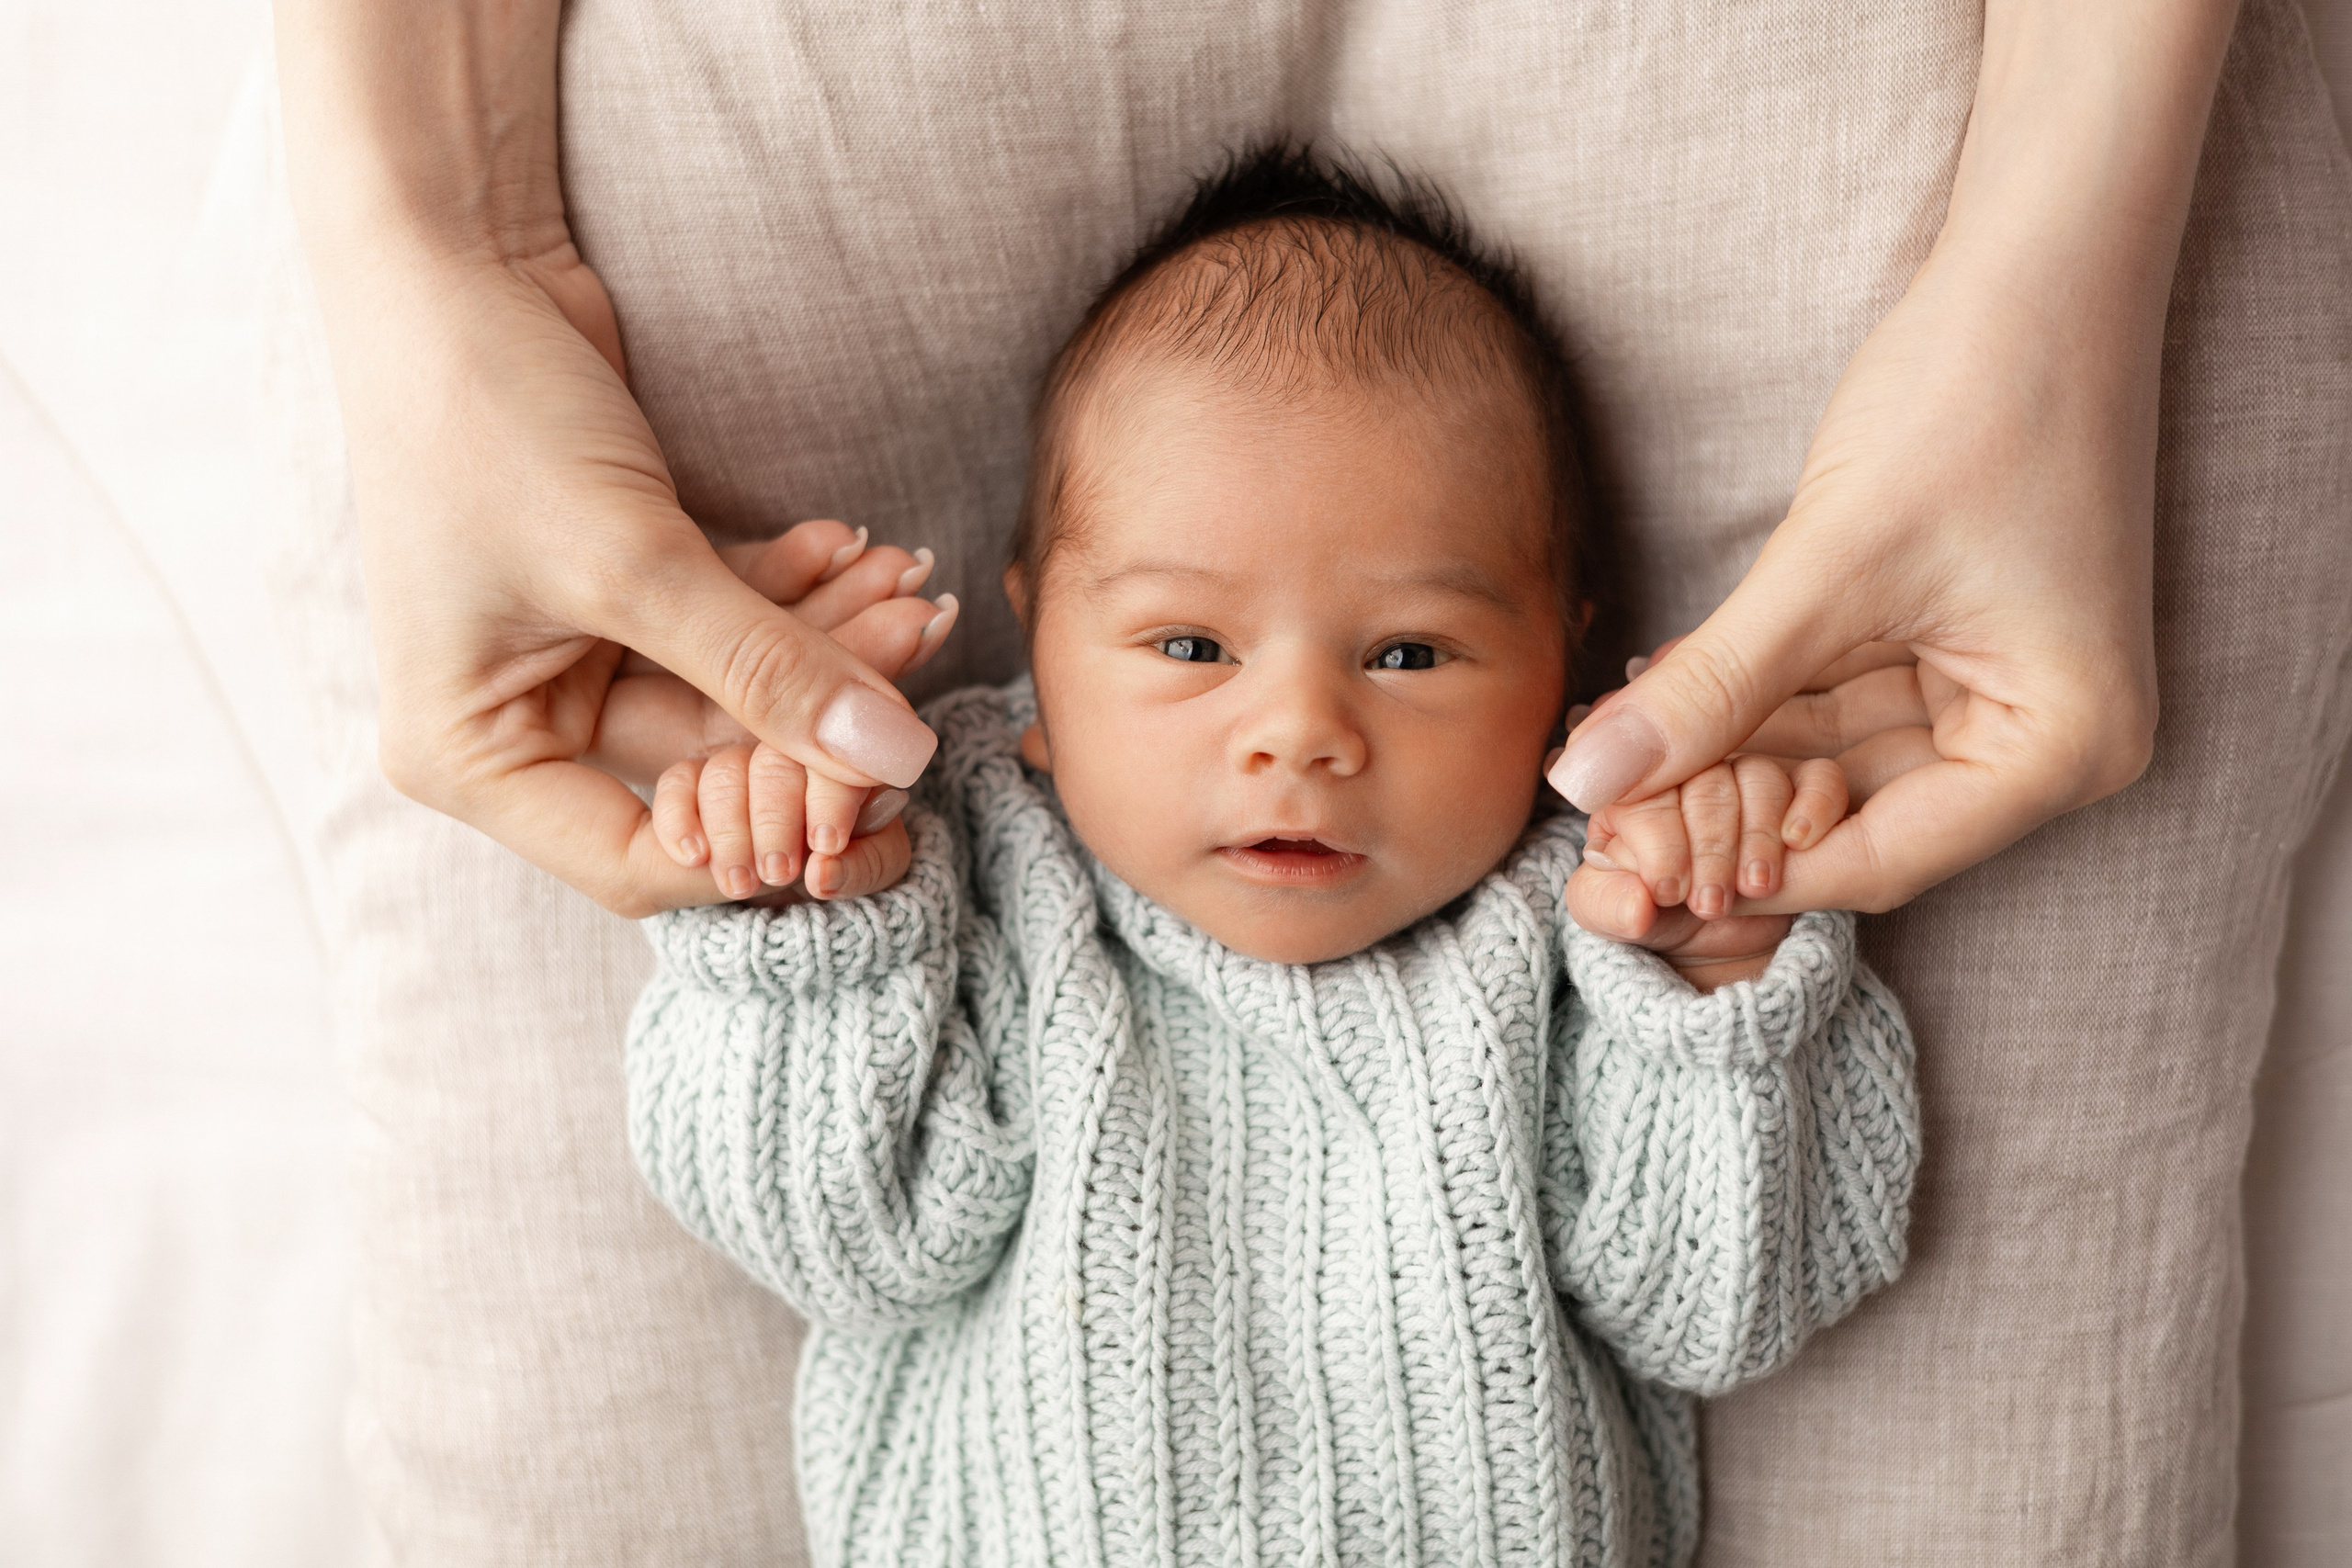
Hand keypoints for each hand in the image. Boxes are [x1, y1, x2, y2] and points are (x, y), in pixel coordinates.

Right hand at [278, 1, 948, 919]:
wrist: (453, 261)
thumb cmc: (488, 414)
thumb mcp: (633, 560)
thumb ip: (768, 669)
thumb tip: (897, 760)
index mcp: (470, 757)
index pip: (642, 861)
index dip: (764, 841)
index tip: (881, 810)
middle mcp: (517, 722)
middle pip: (706, 763)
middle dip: (818, 710)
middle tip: (921, 646)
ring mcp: (573, 654)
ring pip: (734, 688)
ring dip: (827, 640)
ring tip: (913, 587)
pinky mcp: (623, 588)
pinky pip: (729, 621)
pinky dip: (796, 589)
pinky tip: (862, 548)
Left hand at [1542, 0, 2238, 913]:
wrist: (2033, 271)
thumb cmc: (1976, 398)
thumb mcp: (1830, 564)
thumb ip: (1710, 685)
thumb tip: (1583, 783)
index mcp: (2063, 750)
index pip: (1878, 857)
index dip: (1745, 867)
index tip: (1627, 870)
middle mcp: (2045, 742)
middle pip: (1851, 814)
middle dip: (1722, 805)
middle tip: (1597, 805)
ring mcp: (1999, 694)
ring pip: (1827, 760)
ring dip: (1722, 751)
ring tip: (1604, 749)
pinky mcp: (1950, 647)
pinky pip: (1832, 700)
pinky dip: (1749, 697)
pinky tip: (1651, 694)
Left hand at [1565, 753, 1837, 990]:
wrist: (1721, 950)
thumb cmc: (1660, 923)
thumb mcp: (1622, 920)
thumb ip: (1609, 906)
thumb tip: (1635, 902)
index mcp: (1632, 789)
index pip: (1643, 789)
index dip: (1657, 839)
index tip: (1667, 890)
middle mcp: (1689, 773)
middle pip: (1704, 780)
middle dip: (1710, 847)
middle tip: (1711, 903)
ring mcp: (1746, 780)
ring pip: (1758, 775)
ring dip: (1757, 833)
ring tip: (1757, 887)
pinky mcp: (1801, 794)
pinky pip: (1819, 776)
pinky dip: (1814, 800)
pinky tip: (1800, 839)